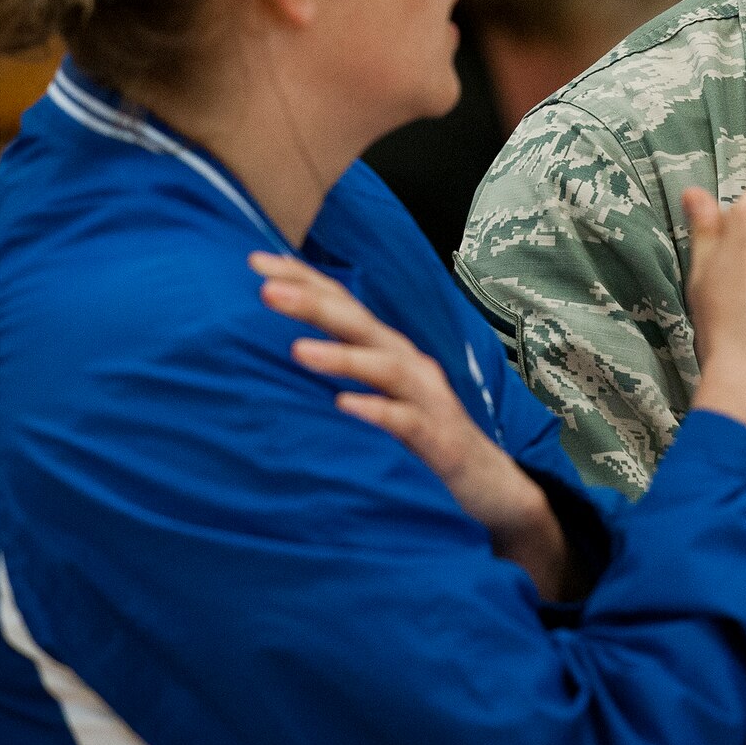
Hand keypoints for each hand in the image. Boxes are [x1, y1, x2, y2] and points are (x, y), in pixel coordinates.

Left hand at [253, 253, 579, 600]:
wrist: (489, 483)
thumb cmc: (424, 436)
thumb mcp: (379, 394)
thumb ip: (344, 367)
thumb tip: (281, 348)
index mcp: (389, 350)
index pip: (343, 303)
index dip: (304, 279)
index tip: (256, 261)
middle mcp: (409, 364)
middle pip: (360, 323)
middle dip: (314, 303)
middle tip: (266, 290)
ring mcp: (427, 399)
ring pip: (385, 367)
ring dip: (342, 357)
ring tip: (298, 351)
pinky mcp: (439, 438)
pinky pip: (406, 421)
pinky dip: (377, 410)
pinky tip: (346, 406)